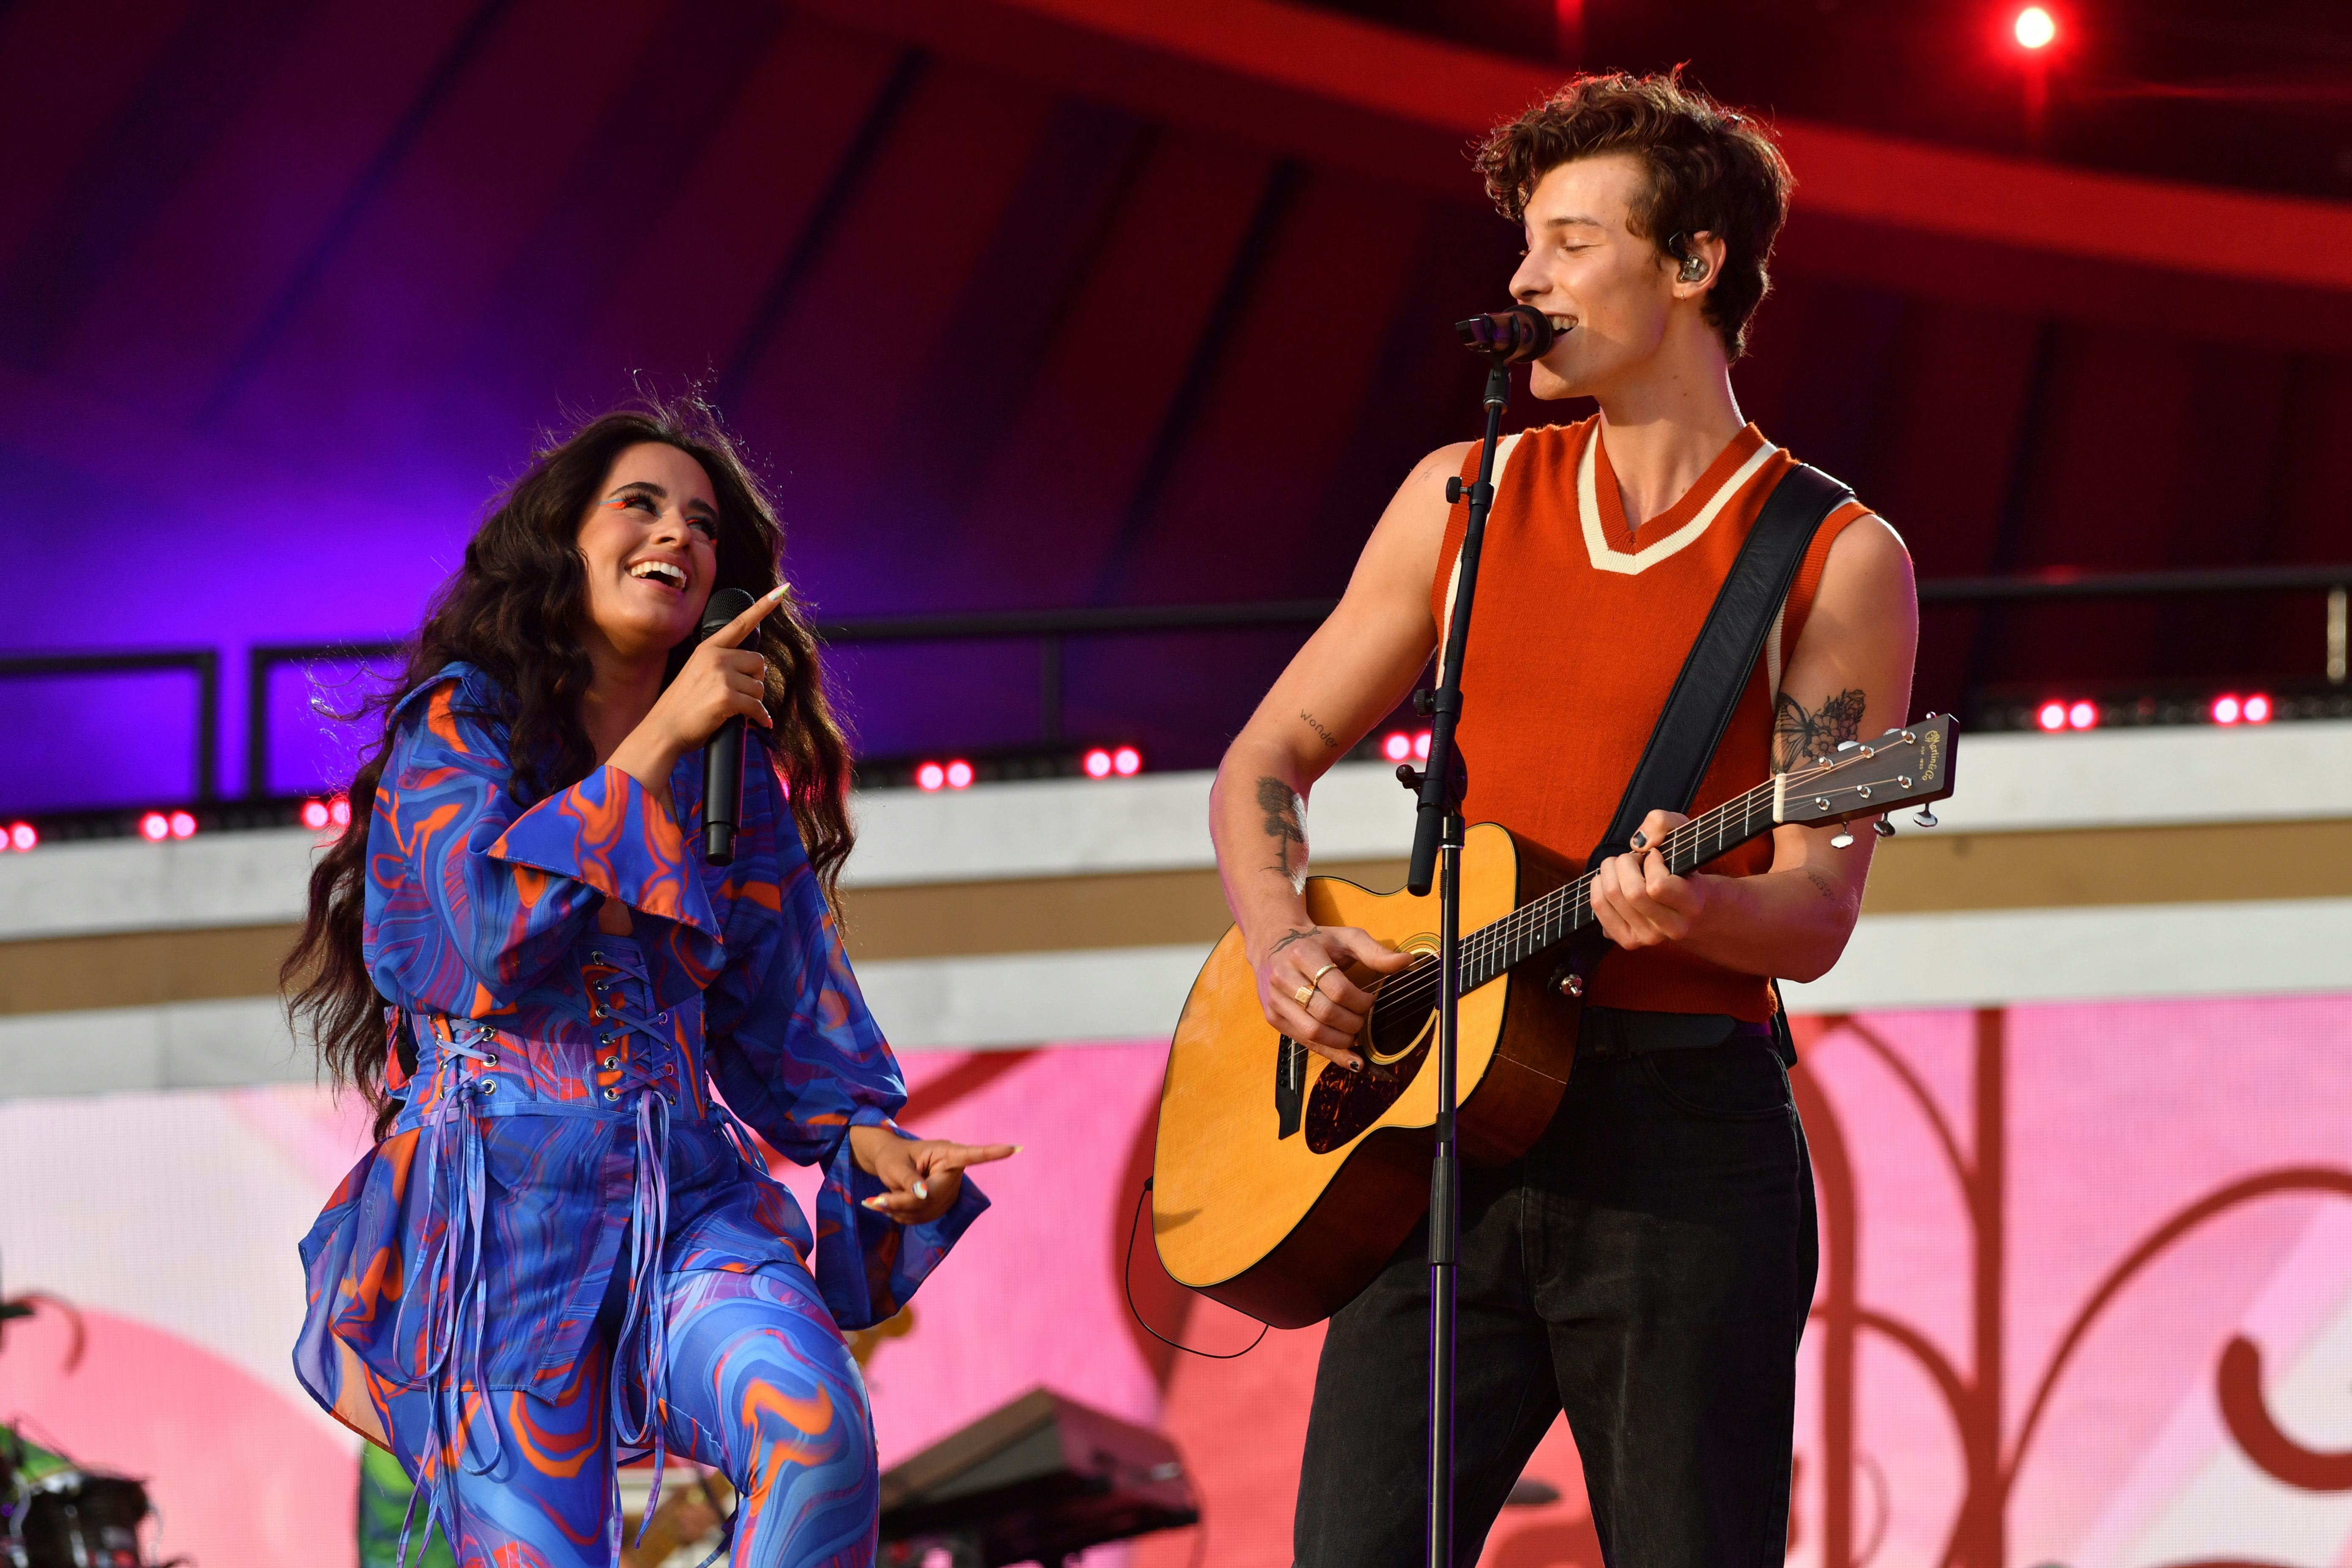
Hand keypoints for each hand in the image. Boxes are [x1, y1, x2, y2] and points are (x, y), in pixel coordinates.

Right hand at [608, 585, 785, 788]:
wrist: (664, 728)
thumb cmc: (683, 706)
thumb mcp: (697, 673)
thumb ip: (721, 664)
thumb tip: (753, 670)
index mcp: (708, 648)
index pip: (741, 623)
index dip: (763, 607)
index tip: (781, 591)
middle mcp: (716, 657)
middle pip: (758, 662)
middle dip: (754, 681)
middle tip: (739, 695)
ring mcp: (721, 675)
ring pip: (759, 686)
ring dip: (753, 701)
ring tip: (734, 709)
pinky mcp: (727, 696)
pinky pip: (757, 706)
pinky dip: (760, 718)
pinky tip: (757, 723)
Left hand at [849, 1124, 1016, 1225]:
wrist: (887, 1162)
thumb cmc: (891, 1157)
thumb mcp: (894, 1166)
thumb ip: (907, 1181)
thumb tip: (924, 1196)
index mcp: (946, 1153)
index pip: (972, 1155)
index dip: (993, 1153)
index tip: (1015, 1148)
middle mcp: (952, 1171)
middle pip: (934, 1196)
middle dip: (904, 1202)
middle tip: (875, 1201)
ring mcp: (948, 1190)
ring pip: (926, 1212)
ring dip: (900, 1211)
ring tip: (880, 1199)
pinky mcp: (941, 1204)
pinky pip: (922, 1219)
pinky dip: (902, 1217)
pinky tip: (890, 1206)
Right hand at [1249, 922, 1414, 1071]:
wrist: (1273, 942)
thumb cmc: (1316, 941)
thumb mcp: (1346, 938)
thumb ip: (1375, 952)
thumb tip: (1406, 961)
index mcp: (1302, 954)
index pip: (1338, 990)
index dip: (1360, 1002)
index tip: (1369, 1001)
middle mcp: (1283, 977)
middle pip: (1326, 1013)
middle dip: (1352, 1022)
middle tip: (1362, 1018)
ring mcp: (1275, 999)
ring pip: (1312, 1032)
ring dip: (1341, 1040)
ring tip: (1354, 1032)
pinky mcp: (1273, 1017)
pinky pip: (1303, 1042)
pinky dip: (1329, 1053)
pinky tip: (1349, 1057)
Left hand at [1588, 808, 1710, 949]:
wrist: (1692, 908)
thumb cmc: (1684, 867)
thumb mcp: (1683, 834)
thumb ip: (1664, 822)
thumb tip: (1640, 843)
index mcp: (1692, 905)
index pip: (1657, 886)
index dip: (1650, 862)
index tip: (1655, 855)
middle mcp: (1671, 929)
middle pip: (1631, 893)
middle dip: (1624, 863)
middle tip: (1633, 857)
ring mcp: (1648, 938)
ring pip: (1611, 897)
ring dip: (1610, 871)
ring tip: (1622, 867)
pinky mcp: (1628, 941)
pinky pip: (1599, 908)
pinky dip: (1598, 886)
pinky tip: (1613, 881)